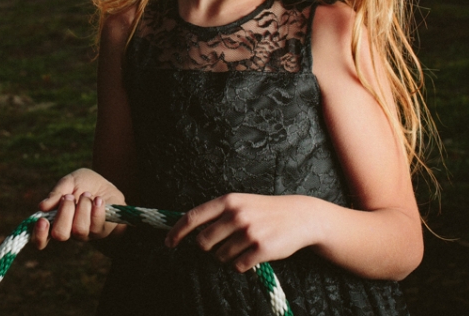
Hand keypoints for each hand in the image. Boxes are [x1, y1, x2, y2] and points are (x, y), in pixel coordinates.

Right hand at [32, 168, 125, 249]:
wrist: (110, 186)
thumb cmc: (86, 184)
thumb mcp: (70, 181)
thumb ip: (57, 192)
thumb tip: (42, 207)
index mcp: (55, 219)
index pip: (42, 238)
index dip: (39, 234)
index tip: (42, 221)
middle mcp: (69, 230)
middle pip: (60, 234)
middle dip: (64, 213)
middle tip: (70, 197)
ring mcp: (86, 233)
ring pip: (79, 229)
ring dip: (82, 207)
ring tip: (87, 194)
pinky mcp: (102, 231)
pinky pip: (97, 225)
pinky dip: (96, 209)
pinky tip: (99, 199)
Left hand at [165, 193, 317, 271]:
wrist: (300, 216)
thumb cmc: (265, 210)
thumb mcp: (240, 203)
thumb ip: (217, 213)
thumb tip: (189, 229)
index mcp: (228, 201)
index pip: (193, 217)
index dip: (177, 232)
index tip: (168, 243)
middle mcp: (236, 215)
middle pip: (203, 242)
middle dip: (208, 249)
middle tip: (221, 245)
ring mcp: (249, 232)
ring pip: (220, 257)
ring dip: (227, 257)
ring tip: (242, 247)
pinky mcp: (261, 249)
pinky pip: (238, 266)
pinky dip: (242, 265)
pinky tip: (252, 255)